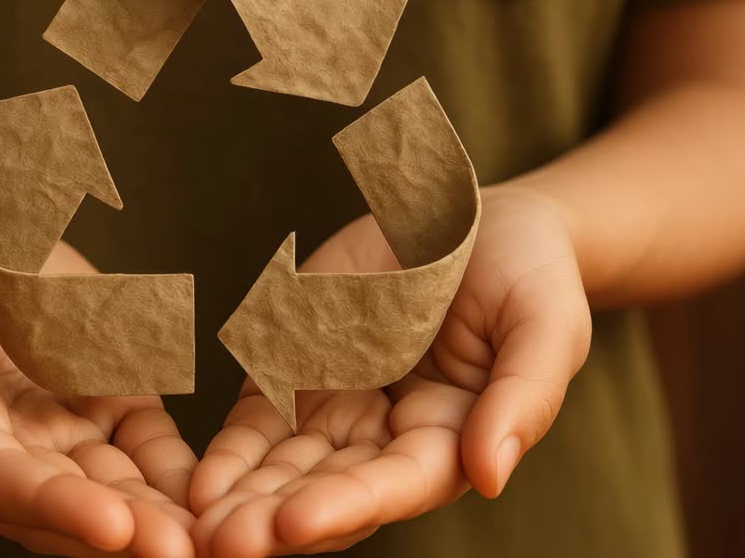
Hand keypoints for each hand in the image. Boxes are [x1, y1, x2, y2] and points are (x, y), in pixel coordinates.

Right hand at [0, 189, 197, 556]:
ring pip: (114, 482)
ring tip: (210, 536)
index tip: (111, 527)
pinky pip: (145, 439)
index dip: (54, 506)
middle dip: (122, 529)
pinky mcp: (102, 397)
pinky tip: (220, 489)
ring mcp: (57, 428)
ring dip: (160, 511)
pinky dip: (177, 467)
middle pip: (65, 498)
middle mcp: (2, 449)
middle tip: (179, 551)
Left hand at [188, 185, 591, 556]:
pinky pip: (258, 419)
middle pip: (328, 491)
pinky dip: (230, 452)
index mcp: (449, 438)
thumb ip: (522, 399)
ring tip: (199, 524)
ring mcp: (338, 406)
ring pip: (284, 467)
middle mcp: (386, 437)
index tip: (296, 523)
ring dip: (242, 499)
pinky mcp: (297, 369)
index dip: (347, 505)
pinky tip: (198, 480)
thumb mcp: (545, 327)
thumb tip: (490, 477)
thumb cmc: (528, 278)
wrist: (474, 220)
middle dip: (276, 519)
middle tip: (226, 543)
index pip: (395, 485)